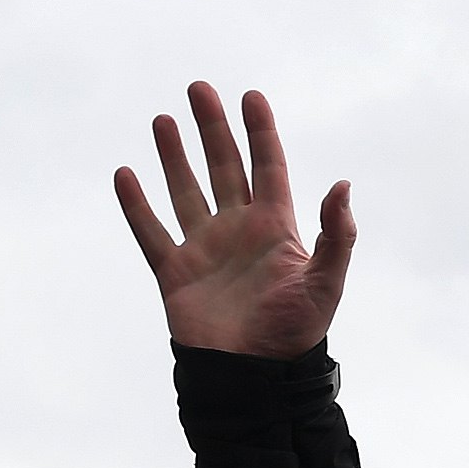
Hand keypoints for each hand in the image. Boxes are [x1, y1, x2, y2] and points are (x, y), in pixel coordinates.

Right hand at [114, 84, 356, 357]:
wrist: (253, 378)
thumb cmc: (295, 333)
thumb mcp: (326, 282)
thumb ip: (337, 235)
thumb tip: (342, 186)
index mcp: (275, 228)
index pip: (267, 166)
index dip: (260, 131)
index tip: (250, 96)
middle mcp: (238, 231)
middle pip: (223, 167)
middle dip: (211, 128)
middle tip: (198, 89)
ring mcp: (204, 250)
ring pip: (186, 190)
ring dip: (175, 156)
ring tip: (163, 120)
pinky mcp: (175, 274)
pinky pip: (152, 233)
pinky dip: (137, 206)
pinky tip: (126, 175)